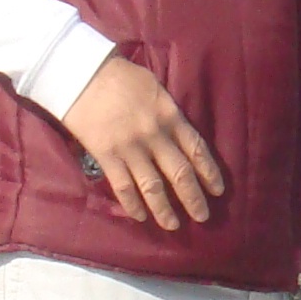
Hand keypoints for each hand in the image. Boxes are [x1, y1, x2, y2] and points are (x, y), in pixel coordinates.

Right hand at [63, 52, 225, 229]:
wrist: (82, 74)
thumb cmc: (120, 76)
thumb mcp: (155, 87)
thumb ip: (168, 112)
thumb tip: (179, 132)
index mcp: (170, 116)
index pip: (197, 149)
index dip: (209, 172)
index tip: (218, 190)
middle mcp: (155, 135)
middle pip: (180, 173)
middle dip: (193, 198)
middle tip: (203, 217)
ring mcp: (130, 148)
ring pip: (153, 187)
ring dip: (165, 209)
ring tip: (174, 225)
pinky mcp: (106, 156)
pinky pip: (123, 187)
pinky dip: (133, 204)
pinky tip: (140, 216)